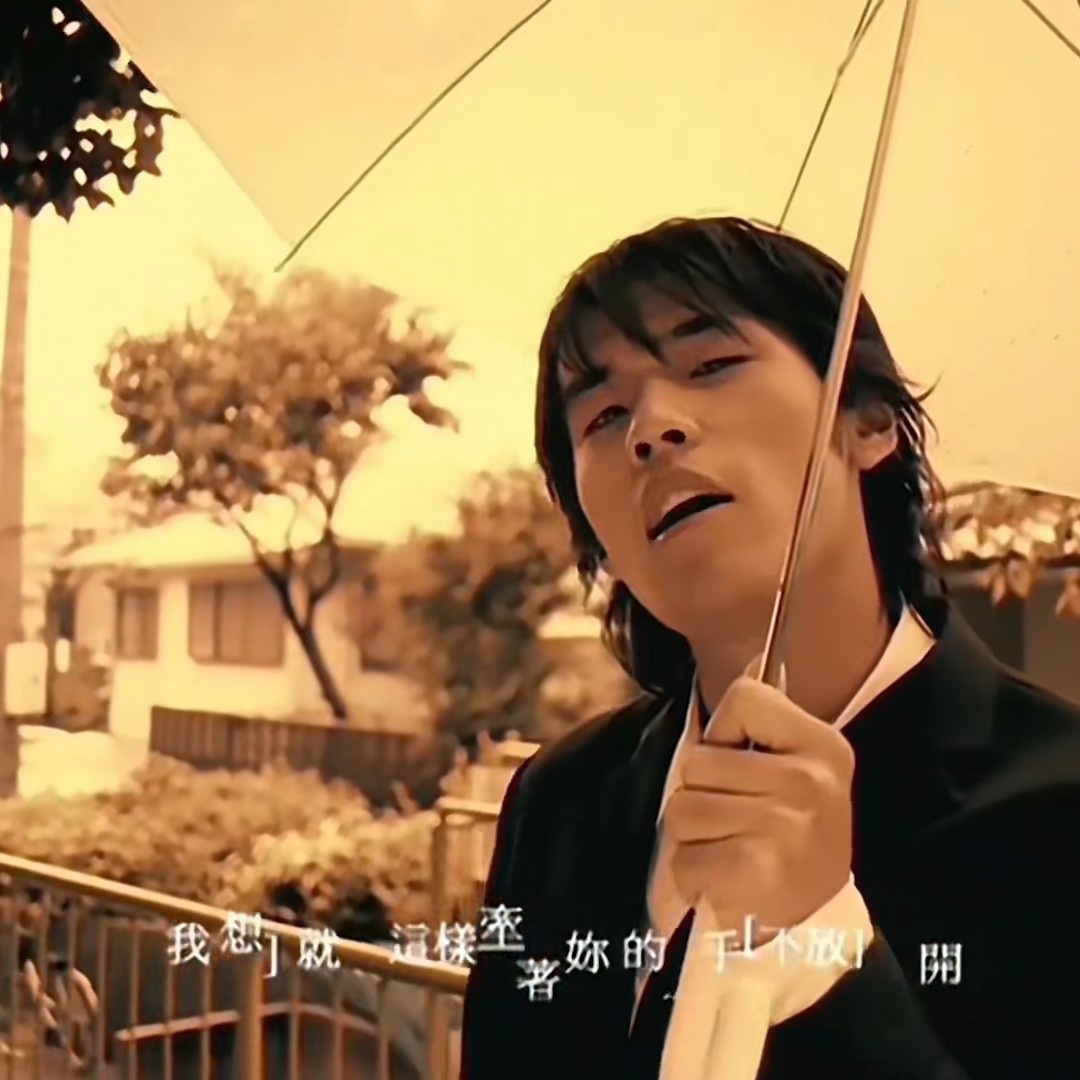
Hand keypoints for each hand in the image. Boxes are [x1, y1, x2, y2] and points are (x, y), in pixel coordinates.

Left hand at [664, 675, 853, 943]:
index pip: (743, 697)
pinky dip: (694, 873)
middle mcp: (808, 783)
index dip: (727, 731)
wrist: (812, 921)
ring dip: (694, 835)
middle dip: (701, 792)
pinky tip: (727, 877)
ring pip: (682, 809)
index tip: (746, 759)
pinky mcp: (754, 873)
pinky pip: (684, 857)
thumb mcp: (798, 766)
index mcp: (823, 746)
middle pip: (697, 761)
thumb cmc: (791, 832)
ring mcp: (782, 828)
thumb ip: (766, 721)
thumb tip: (753, 654)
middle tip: (737, 816)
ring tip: (731, 847)